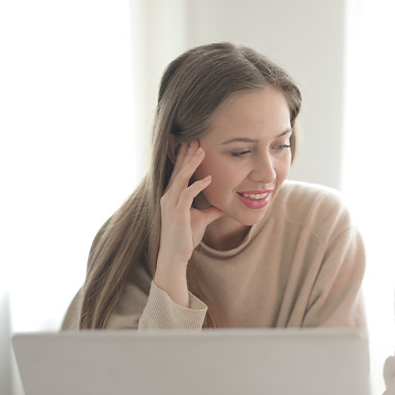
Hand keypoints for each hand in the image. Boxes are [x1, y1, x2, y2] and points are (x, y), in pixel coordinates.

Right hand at [154, 141, 223, 304]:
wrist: (175, 255)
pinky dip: (198, 185)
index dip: (185, 157)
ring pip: (181, 178)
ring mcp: (171, 204)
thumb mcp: (202, 219)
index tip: (193, 143)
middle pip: (178, 170)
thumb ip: (212, 210)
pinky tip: (209, 179)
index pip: (178, 172)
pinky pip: (187, 194)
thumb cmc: (185, 237)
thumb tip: (226, 205)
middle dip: (187, 154)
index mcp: (172, 196)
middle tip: (196, 138)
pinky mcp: (176, 213)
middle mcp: (168, 196)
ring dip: (192, 164)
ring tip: (202, 151)